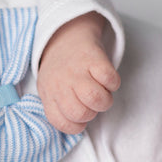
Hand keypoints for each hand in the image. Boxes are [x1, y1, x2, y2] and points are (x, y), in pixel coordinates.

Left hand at [37, 13, 120, 133]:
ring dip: (104, 100)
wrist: (65, 35)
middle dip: (92, 113)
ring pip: (96, 99)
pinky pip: (110, 80)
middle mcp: (60, 83)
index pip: (63, 123)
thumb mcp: (50, 90)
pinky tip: (105, 78)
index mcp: (49, 95)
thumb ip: (58, 109)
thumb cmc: (60, 71)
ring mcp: (77, 70)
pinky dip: (113, 82)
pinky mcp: (94, 58)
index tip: (81, 114)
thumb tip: (77, 125)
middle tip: (91, 101)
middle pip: (80, 113)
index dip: (77, 124)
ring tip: (101, 91)